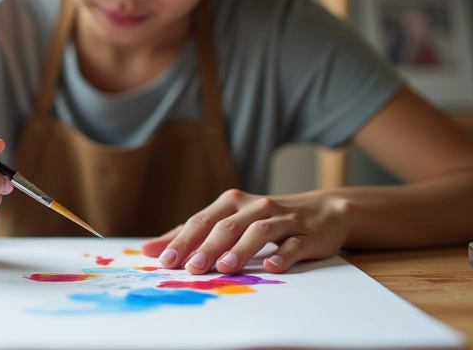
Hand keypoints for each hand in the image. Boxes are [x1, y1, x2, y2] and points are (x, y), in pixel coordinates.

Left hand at [141, 189, 351, 274]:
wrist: (323, 211)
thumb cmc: (265, 219)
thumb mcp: (228, 222)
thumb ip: (190, 235)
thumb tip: (149, 249)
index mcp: (232, 203)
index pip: (202, 221)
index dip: (183, 240)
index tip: (164, 261)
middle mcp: (255, 207)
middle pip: (227, 226)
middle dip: (207, 247)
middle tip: (191, 268)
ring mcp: (282, 219)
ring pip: (259, 232)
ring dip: (241, 249)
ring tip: (226, 267)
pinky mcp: (306, 234)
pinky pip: (293, 244)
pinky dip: (282, 254)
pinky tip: (272, 266)